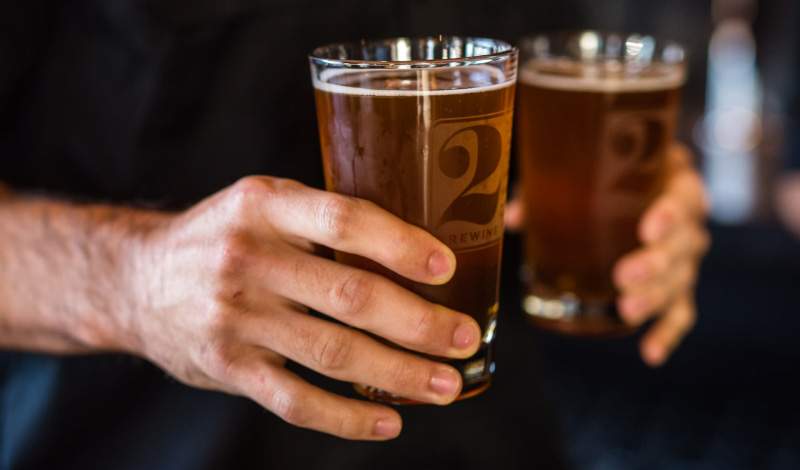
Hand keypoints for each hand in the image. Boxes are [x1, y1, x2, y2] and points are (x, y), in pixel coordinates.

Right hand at [126, 176, 480, 439]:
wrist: (138, 279)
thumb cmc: (223, 237)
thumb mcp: (263, 204)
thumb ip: (322, 220)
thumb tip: (417, 248)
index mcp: (265, 205)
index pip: (344, 220)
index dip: (401, 246)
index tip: (447, 269)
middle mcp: (247, 258)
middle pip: (350, 296)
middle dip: (420, 323)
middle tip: (465, 339)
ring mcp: (235, 318)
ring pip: (333, 354)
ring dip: (399, 374)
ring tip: (446, 386)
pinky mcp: (227, 367)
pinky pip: (296, 401)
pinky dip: (347, 418)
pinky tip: (389, 421)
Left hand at [505, 144, 709, 365]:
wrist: (638, 183)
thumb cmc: (609, 175)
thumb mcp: (584, 172)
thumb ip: (551, 189)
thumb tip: (512, 218)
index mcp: (674, 184)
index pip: (684, 198)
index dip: (670, 215)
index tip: (648, 229)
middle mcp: (686, 223)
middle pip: (682, 246)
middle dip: (654, 264)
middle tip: (623, 277)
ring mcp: (684, 258)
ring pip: (679, 280)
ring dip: (655, 298)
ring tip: (626, 310)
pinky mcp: (677, 286)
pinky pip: (679, 312)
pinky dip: (667, 333)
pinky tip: (650, 353)